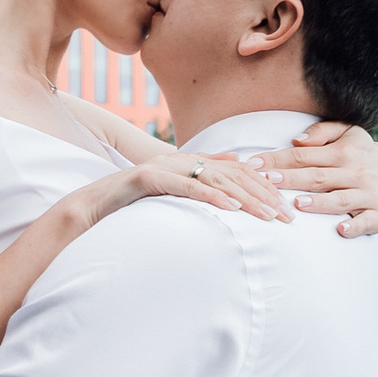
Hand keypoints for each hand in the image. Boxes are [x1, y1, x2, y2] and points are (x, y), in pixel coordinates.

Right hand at [103, 148, 293, 224]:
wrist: (90, 207)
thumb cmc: (131, 204)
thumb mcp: (172, 191)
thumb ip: (201, 178)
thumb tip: (236, 166)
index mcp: (187, 162)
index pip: (235, 172)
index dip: (263, 187)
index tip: (285, 208)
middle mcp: (179, 158)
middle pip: (231, 173)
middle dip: (263, 195)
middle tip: (286, 217)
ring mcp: (163, 165)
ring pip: (213, 178)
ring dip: (244, 198)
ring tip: (267, 215)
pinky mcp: (148, 177)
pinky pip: (186, 186)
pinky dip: (210, 196)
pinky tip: (231, 207)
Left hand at [264, 121, 377, 238]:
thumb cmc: (358, 153)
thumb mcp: (347, 133)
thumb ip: (322, 131)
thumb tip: (296, 140)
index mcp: (345, 151)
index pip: (305, 155)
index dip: (278, 159)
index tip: (254, 165)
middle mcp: (357, 172)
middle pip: (318, 177)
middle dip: (292, 179)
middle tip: (268, 182)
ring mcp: (369, 194)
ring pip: (339, 200)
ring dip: (318, 203)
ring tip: (297, 204)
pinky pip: (366, 222)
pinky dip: (354, 226)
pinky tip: (339, 229)